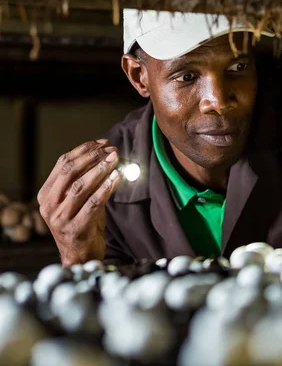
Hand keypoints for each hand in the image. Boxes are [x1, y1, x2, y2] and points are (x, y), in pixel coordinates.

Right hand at [37, 139, 119, 265]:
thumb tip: (108, 156)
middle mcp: (49, 205)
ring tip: (115, 159)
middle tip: (111, 150)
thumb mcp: (80, 201)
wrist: (80, 256)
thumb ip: (88, 181)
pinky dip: (105, 188)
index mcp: (46, 194)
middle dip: (92, 157)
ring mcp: (60, 218)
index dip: (83, 150)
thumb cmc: (83, 224)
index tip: (102, 142)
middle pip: (69, 172)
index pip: (62, 164)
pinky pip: (92, 203)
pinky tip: (117, 178)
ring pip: (80, 186)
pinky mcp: (75, 228)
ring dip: (100, 170)